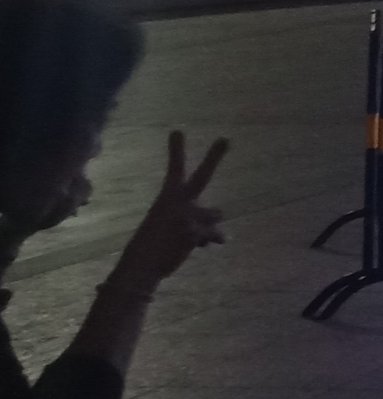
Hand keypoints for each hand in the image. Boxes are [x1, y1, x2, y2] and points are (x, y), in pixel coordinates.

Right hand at [109, 132, 226, 288]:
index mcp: (167, 197)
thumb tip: (215, 229)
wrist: (140, 268)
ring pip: (216, 214)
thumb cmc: (149, 246)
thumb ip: (189, 217)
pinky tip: (203, 246)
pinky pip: (216, 235)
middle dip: (215, 157)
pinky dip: (212, 240)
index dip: (177, 150)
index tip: (178, 130)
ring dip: (210, 224)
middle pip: (202, 176)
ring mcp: (189, 216)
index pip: (175, 169)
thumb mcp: (164, 223)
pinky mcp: (196, 233)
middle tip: (226, 139)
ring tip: (192, 236)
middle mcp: (180, 203)